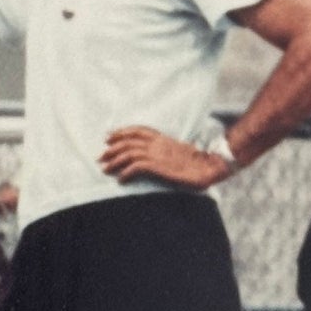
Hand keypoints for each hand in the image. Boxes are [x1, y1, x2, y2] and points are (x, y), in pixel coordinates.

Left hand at [100, 126, 229, 188]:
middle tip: (100, 158)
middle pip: (128, 141)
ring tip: (105, 170)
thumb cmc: (197, 162)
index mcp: (162, 138)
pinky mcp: (160, 167)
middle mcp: (157, 144)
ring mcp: (158, 154)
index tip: (108, 137)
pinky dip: (126, 173)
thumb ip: (164, 149)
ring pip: (128, 153)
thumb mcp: (178, 150)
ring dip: (114, 162)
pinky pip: (137, 167)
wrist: (210, 166)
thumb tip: (154, 156)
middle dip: (111, 149)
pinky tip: (121, 180)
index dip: (120, 133)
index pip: (137, 130)